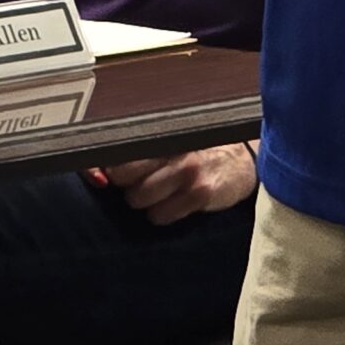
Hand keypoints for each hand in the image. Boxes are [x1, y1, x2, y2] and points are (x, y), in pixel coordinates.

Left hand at [96, 142, 257, 226]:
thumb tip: (98, 170)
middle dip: (124, 183)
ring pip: (138, 198)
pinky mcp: (200, 193)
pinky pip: (161, 215)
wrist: (245, 161)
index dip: (103, 165)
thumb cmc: (200, 149)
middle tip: (140, 181)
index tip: (101, 174)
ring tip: (161, 192)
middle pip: (121, 173)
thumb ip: (139, 148)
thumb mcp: (172, 139)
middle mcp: (172, 146)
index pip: (118, 147)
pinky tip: (176, 203)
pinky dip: (162, 215)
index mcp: (161, 129)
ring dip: (144, 201)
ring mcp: (186, 170)